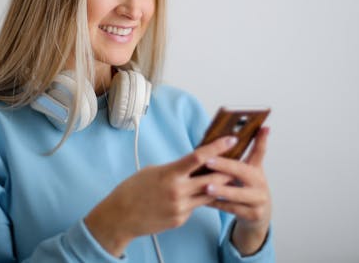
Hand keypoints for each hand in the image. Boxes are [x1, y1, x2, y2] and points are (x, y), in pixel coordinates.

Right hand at [85, 135, 237, 256]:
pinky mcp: (180, 219)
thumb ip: (175, 169)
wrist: (120, 216)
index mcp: (170, 173)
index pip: (199, 156)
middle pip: (213, 178)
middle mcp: (178, 191)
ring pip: (208, 194)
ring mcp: (181, 207)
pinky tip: (196, 195)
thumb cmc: (133, 190)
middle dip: (227, 170)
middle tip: (238, 161)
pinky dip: (198, 199)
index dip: (218, 146)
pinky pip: (195, 207)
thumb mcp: (153, 171)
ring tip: (226, 177)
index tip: (231, 139)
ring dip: (217, 186)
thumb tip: (192, 165)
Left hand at [204, 126, 271, 254]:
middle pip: (243, 172)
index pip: (260, 150)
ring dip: (220, 190)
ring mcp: (258, 200)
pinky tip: (204, 201)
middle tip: (208, 161)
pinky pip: (232, 209)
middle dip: (224, 166)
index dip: (260, 139)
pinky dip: (217, 204)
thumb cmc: (245, 186)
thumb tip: (229, 134)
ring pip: (237, 194)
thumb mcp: (246, 170)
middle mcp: (260, 183)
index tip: (256, 128)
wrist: (257, 214)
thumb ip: (239, 155)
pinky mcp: (253, 215)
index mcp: (257, 169)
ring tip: (206, 186)